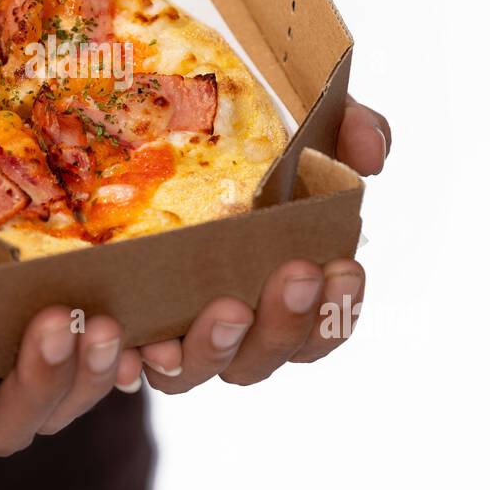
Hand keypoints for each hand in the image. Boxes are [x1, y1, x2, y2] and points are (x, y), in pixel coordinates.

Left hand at [136, 95, 390, 391]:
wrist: (137, 125)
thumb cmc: (237, 136)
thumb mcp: (302, 120)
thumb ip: (350, 129)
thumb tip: (371, 156)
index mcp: (277, 288)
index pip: (319, 329)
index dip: (337, 312)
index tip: (344, 267)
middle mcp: (227, 321)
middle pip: (263, 357)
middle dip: (287, 322)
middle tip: (297, 272)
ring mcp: (168, 328)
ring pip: (195, 369)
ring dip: (217, 345)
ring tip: (228, 306)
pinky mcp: (118, 323)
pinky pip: (123, 362)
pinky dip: (133, 363)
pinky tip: (142, 344)